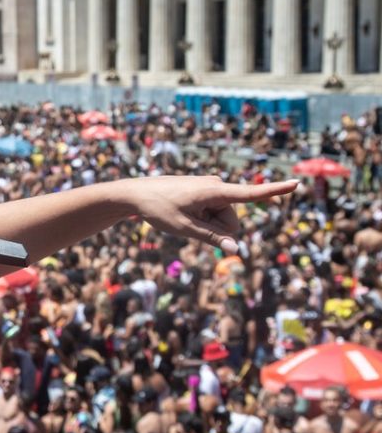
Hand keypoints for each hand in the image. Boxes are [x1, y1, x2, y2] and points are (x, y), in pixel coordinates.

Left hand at [124, 176, 297, 254]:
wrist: (136, 193)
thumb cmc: (158, 210)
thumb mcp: (185, 229)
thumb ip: (212, 238)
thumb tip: (235, 249)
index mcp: (214, 191)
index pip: (250, 194)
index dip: (275, 191)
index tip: (296, 182)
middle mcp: (217, 185)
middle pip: (232, 220)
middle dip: (216, 228)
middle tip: (187, 222)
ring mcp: (211, 187)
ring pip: (222, 218)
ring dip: (207, 223)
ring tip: (182, 215)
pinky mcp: (205, 190)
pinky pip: (213, 211)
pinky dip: (202, 218)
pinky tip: (182, 212)